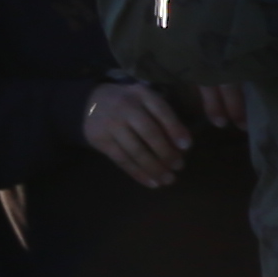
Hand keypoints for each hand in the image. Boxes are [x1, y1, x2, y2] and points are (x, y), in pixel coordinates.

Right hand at [80, 80, 195, 187]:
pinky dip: (138, 173)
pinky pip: (122, 160)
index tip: (187, 146)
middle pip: (149, 133)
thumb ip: (163, 119)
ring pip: (136, 150)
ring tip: (168, 179)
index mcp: (142, 94)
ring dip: (154, 168)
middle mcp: (126, 107)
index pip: (162, 111)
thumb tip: (182, 147)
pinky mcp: (100, 140)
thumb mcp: (146, 102)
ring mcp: (111, 124)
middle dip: (166, 152)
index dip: (175, 129)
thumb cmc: (131, 105)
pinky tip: (152, 182)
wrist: (90, 103)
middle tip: (179, 166)